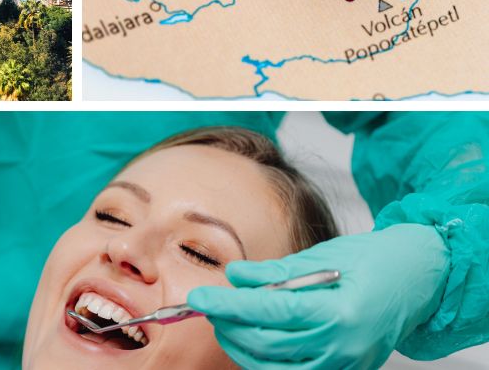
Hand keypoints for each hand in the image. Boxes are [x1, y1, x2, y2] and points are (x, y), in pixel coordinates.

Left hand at [187, 224, 449, 368]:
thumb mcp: (323, 256)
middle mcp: (342, 345)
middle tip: (208, 306)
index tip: (199, 297)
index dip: (228, 305)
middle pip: (265, 343)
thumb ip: (275, 272)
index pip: (269, 311)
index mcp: (339, 311)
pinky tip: (251, 339)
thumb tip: (234, 277)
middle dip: (228, 325)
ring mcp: (343, 364)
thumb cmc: (373, 261)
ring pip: (273, 365)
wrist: (417, 280)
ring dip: (241, 346)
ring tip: (226, 321)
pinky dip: (264, 360)